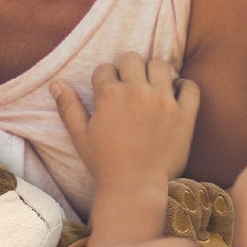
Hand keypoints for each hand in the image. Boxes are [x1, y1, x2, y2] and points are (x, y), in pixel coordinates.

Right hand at [54, 54, 199, 190]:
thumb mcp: (80, 136)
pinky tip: (176, 94)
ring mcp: (163, 101)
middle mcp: (137, 91)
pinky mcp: (184, 114)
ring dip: (154, 72)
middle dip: (127, 69)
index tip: (108, 91)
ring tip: (152, 86)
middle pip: (132, 58)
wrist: (135, 187)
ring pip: (161, 65)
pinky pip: (190, 86)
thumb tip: (56, 83)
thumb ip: (68, 107)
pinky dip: (184, 86)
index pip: (105, 68)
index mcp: (109, 94)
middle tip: (130, 85)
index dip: (104, 79)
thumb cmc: (104, 163)